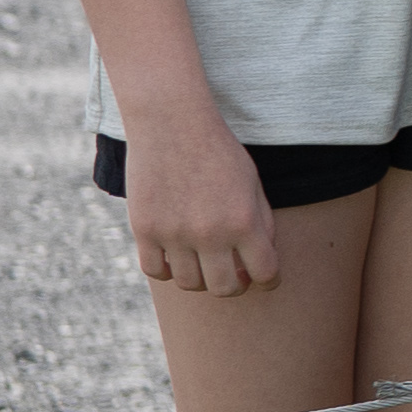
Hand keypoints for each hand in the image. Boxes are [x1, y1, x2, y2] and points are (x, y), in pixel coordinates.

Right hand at [119, 111, 278, 298]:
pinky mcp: (144, 229)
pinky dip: (167, 270)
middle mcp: (210, 233)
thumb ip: (261, 223)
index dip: (268, 280)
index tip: (263, 277)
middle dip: (233, 285)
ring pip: (189, 283)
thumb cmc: (218, 152)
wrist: (172, 122)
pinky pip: (156, 271)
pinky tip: (175, 256)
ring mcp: (174, 234)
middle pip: (224, 289)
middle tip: (232, 273)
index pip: (265, 274)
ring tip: (203, 261)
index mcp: (244, 221)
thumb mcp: (252, 184)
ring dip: (199, 278)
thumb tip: (261, 263)